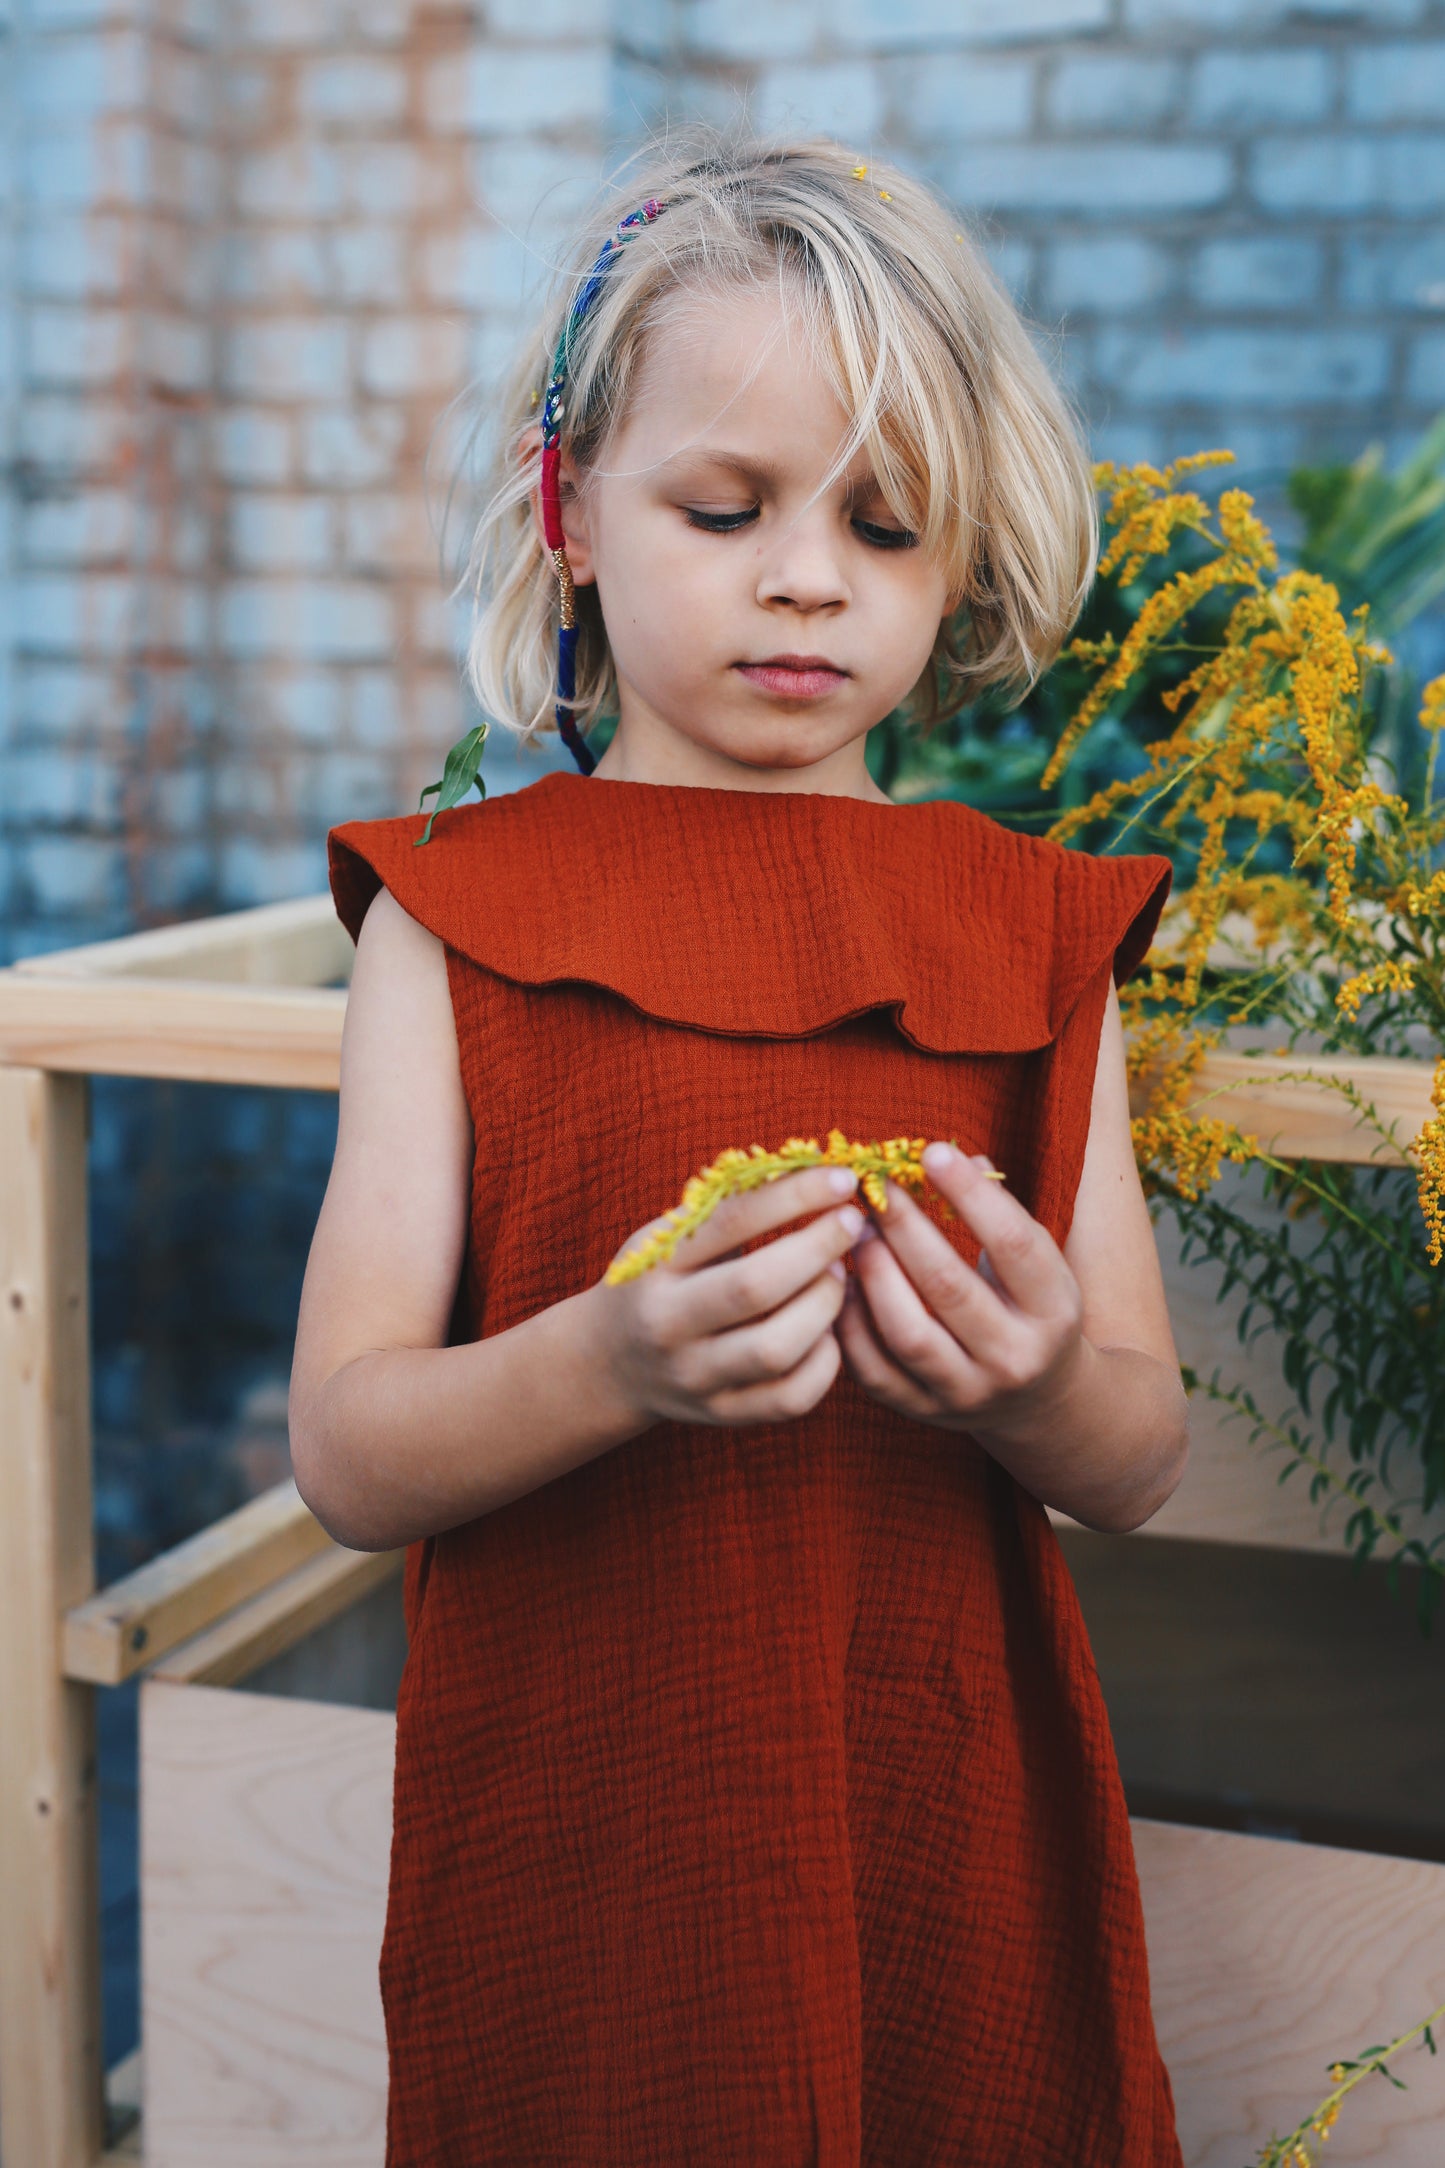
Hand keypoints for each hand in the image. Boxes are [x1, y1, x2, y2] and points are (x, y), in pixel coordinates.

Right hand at [591, 1166, 869, 1428]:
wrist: (610, 1363)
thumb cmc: (660, 1281)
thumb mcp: (670, 1237)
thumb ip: (728, 1210)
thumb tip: (816, 1173)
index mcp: (654, 1267)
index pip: (729, 1222)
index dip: (793, 1196)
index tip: (842, 1178)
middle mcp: (668, 1325)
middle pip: (754, 1287)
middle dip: (818, 1248)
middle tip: (851, 1224)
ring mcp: (695, 1377)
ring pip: (778, 1348)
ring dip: (825, 1304)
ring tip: (838, 1276)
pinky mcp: (724, 1414)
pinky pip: (792, 1397)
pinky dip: (826, 1360)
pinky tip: (828, 1331)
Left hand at [833, 1142, 1086, 1438]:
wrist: (1040, 1402)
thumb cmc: (1031, 1309)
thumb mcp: (1039, 1264)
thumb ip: (1001, 1212)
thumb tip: (955, 1155)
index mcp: (1054, 1311)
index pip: (1012, 1244)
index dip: (971, 1194)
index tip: (932, 1152)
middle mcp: (1014, 1358)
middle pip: (950, 1288)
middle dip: (906, 1228)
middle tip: (875, 1188)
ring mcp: (967, 1393)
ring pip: (907, 1334)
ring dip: (874, 1274)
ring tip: (856, 1233)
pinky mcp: (924, 1412)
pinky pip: (874, 1369)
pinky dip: (851, 1322)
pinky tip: (843, 1281)